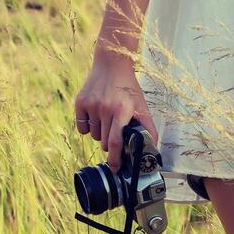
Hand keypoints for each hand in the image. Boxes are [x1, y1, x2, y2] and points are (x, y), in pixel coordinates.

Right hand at [73, 52, 157, 170]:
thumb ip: (148, 128)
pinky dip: (88, 128)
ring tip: (106, 119)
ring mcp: (91, 105)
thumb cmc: (128, 88)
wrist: (111, 65)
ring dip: (100, 134)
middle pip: (104, 142)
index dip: (114, 158)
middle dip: (110, 142)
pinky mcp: (80, 103)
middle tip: (115, 130)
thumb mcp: (141, 105)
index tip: (115, 168)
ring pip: (93, 136)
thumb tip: (154, 149)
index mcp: (122, 110)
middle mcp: (105, 108)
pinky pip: (82, 128)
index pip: (115, 142)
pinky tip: (95, 116)